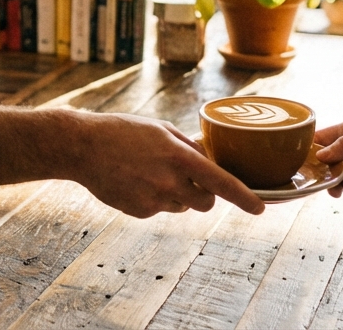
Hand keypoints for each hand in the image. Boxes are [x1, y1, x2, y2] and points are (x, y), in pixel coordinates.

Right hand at [65, 112, 264, 217]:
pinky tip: (134, 181)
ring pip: (181, 207)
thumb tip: (210, 161)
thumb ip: (188, 146)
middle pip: (205, 202)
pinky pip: (159, 210)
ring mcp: (153, 199)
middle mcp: (169, 181)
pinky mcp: (139, 212)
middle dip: (203, 194)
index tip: (260, 209)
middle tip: (187, 178)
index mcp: (178, 156)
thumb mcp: (160, 129)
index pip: (221, 182)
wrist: (82, 147)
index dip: (244, 198)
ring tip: (150, 173)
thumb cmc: (122, 132)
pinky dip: (153, 199)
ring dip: (176, 195)